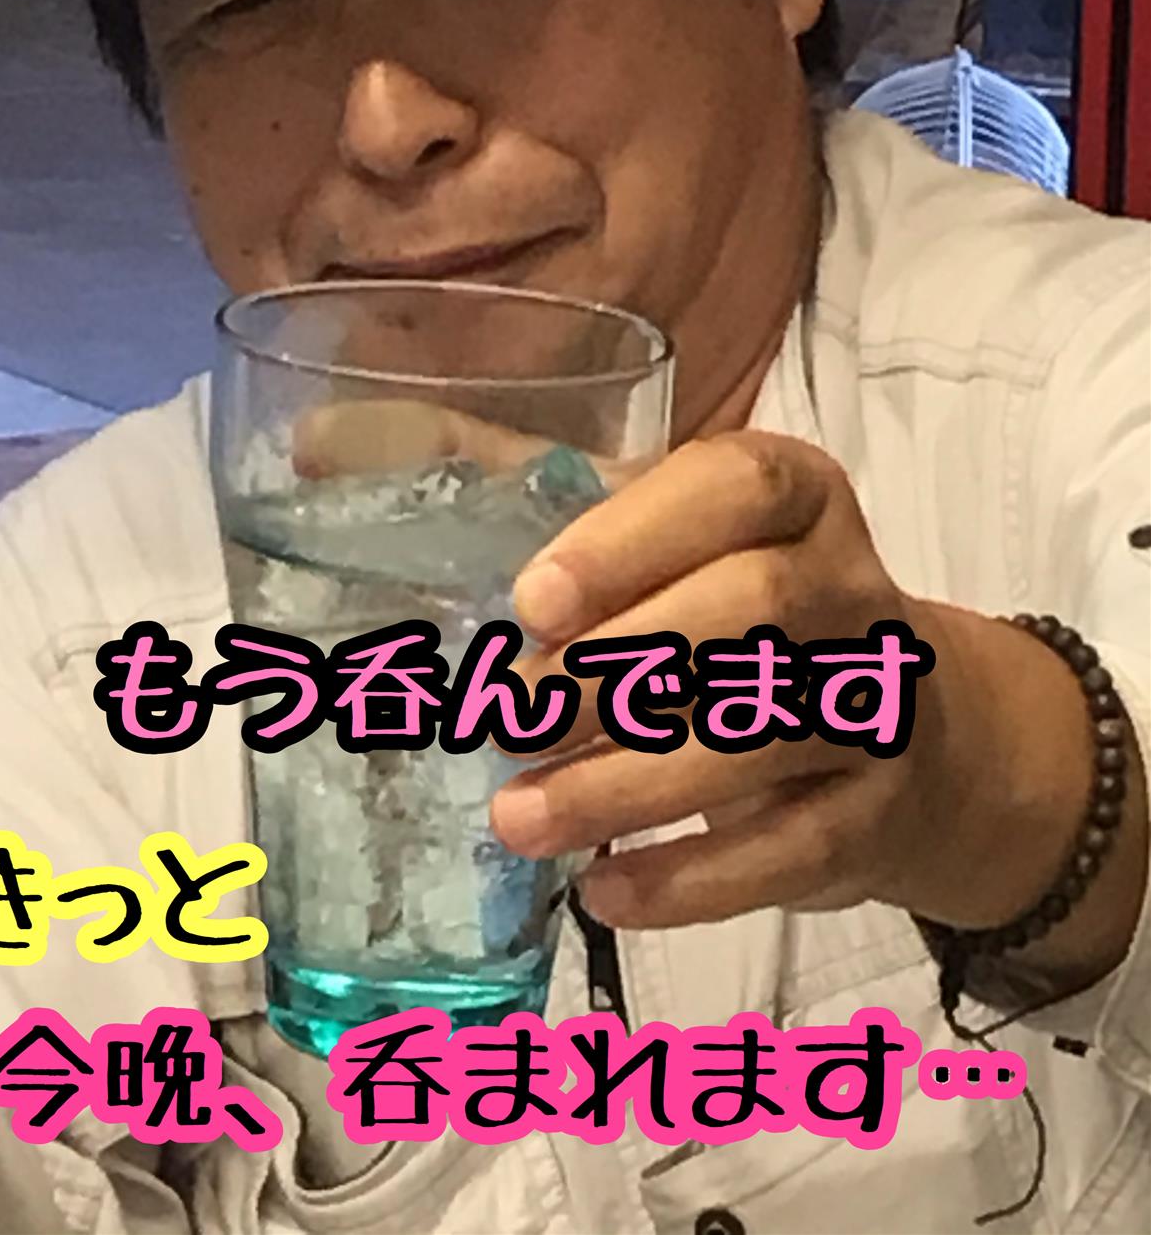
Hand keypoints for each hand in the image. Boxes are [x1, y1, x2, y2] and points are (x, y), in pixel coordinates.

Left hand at [490, 432, 1097, 943]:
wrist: (922, 735)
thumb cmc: (755, 623)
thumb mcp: (699, 551)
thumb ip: (603, 541)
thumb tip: (458, 546)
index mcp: (801, 497)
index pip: (734, 488)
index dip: (627, 542)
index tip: (532, 604)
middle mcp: (852, 586)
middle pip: (752, 608)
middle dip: (615, 667)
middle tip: (509, 717)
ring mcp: (880, 702)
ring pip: (760, 739)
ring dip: (625, 784)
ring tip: (517, 817)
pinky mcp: (878, 813)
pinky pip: (787, 850)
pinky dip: (690, 880)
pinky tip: (601, 892)